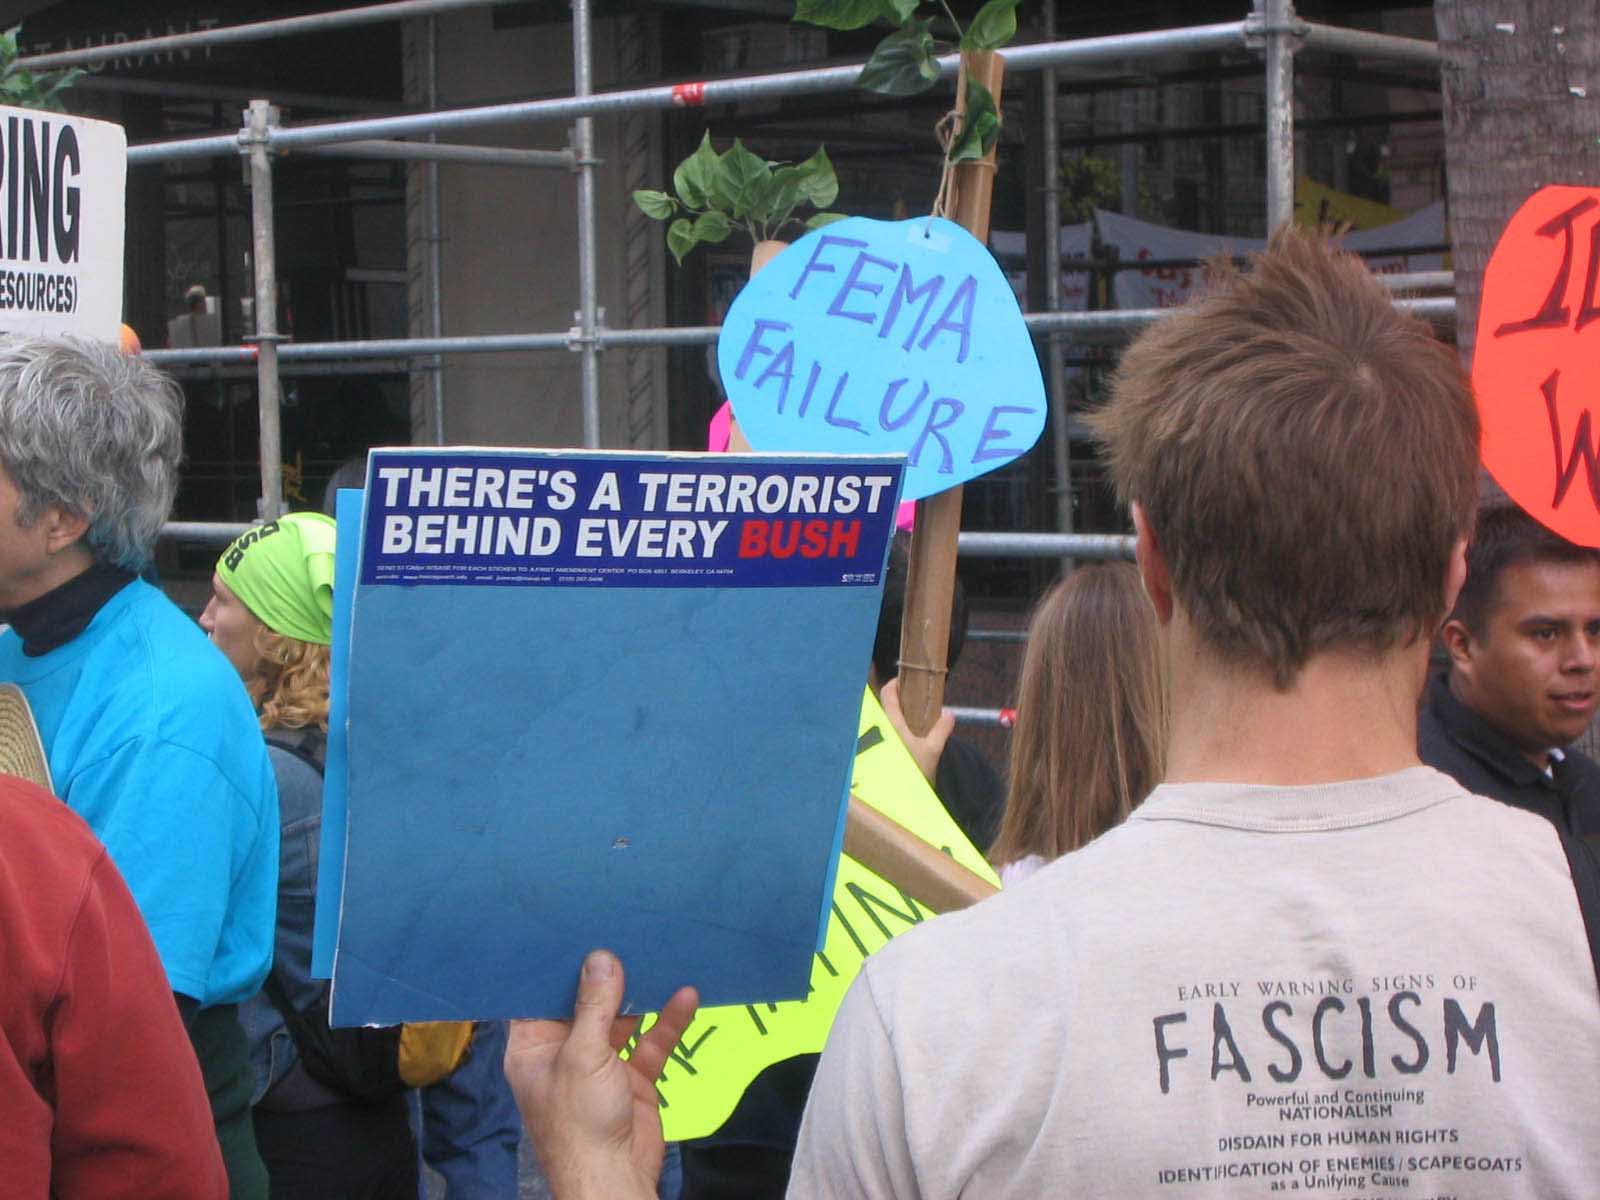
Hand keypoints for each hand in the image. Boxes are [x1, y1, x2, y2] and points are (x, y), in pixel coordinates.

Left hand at [505, 950, 698, 1199]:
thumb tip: (601, 958)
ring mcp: (600, 1064)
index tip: (575, 929)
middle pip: (585, 1003)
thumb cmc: (580, 1122)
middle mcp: (564, 1051)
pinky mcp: (632, 1077)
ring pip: (621, 1018)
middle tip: (623, 930)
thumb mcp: (582, 1057)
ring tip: (658, 952)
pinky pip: (650, 1041)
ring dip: (641, 993)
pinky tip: (686, 996)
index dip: (556, 966)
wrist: (613, 1180)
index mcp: (534, 1047)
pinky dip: (668, 1020)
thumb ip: (594, 1006)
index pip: (539, 996)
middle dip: (606, 974)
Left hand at [879, 676, 954, 785]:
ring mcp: (876, 741)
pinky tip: (904, 737)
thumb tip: (949, 714)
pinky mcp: (876, 752)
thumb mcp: (933, 750)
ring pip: (881, 720)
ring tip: (909, 719)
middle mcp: (880, 730)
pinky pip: (881, 733)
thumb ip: (941, 730)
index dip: (894, 684)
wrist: (901, 798)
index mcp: (892, 724)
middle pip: (883, 706)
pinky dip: (890, 729)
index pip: (888, 694)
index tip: (904, 681)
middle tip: (910, 700)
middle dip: (895, 701)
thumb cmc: (915, 772)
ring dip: (893, 716)